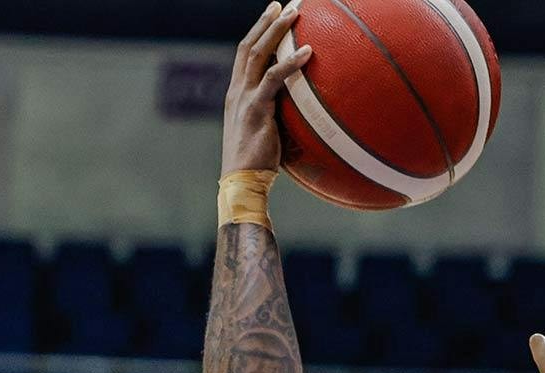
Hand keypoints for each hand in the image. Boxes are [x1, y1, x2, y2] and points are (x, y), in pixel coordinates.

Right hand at [221, 3, 313, 176]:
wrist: (242, 183)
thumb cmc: (258, 166)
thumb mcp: (266, 134)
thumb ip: (277, 116)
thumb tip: (302, 112)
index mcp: (237, 95)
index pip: (244, 56)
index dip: (257, 33)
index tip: (271, 16)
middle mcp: (237, 92)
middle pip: (249, 46)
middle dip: (265, 22)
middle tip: (281, 4)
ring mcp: (244, 99)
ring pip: (258, 54)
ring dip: (276, 31)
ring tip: (295, 13)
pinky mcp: (256, 109)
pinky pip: (274, 79)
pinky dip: (290, 62)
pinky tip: (308, 51)